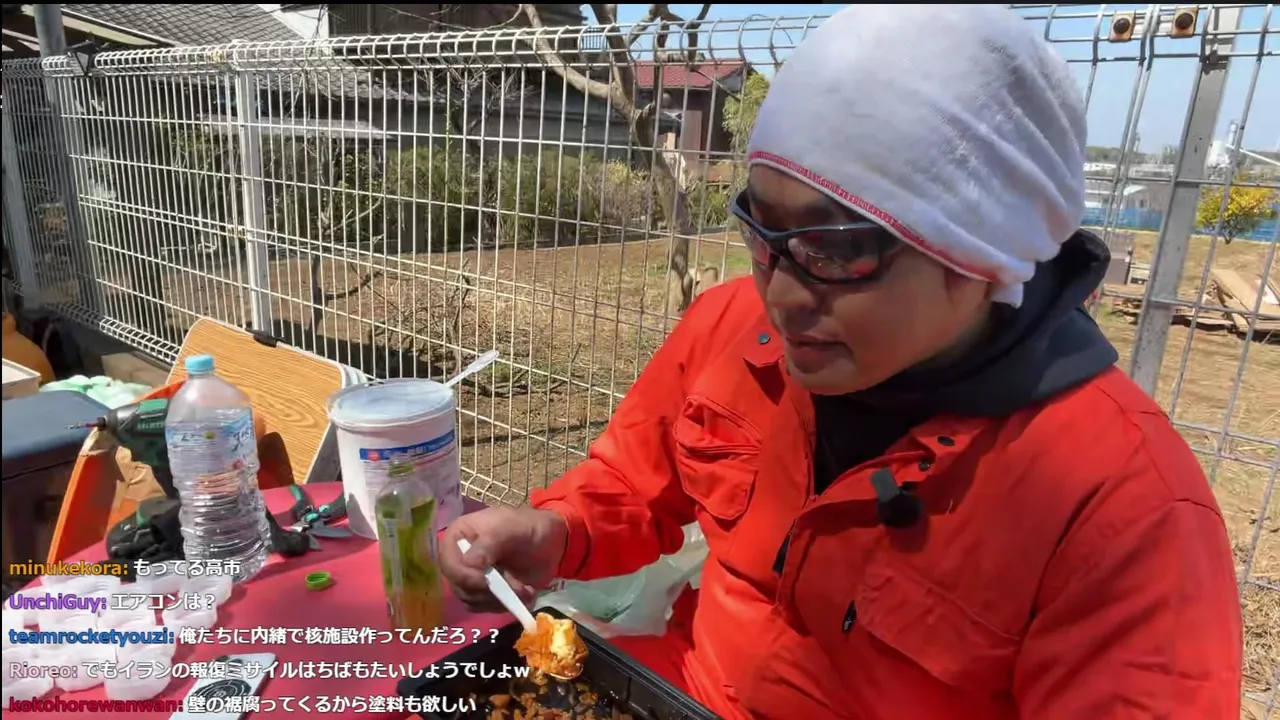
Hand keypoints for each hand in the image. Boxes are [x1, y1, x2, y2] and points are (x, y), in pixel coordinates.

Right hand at [439, 507, 568, 612]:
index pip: (447, 561)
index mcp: (458, 536)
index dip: (462, 575)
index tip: (485, 581)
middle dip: (486, 590)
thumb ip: (491, 542)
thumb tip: (468, 562)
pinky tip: (521, 594)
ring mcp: (470, 577)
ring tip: (522, 588)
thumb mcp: (511, 528)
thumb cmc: (528, 528)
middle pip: (457, 584)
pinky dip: (503, 604)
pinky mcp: (483, 592)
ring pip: (470, 599)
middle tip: (513, 586)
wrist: (549, 542)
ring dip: (497, 599)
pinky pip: (483, 607)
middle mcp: (459, 558)